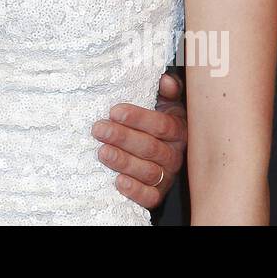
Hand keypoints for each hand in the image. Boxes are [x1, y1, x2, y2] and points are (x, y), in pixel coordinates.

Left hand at [91, 71, 186, 209]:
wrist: (156, 151)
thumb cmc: (154, 122)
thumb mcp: (162, 103)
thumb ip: (166, 90)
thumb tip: (165, 80)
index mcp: (177, 130)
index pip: (162, 125)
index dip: (139, 118)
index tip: (115, 111)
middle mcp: (174, 154)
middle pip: (151, 148)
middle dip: (123, 138)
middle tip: (99, 129)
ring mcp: (167, 176)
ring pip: (149, 172)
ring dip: (124, 162)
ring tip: (102, 152)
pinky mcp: (157, 194)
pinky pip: (150, 197)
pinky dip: (135, 191)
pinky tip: (118, 181)